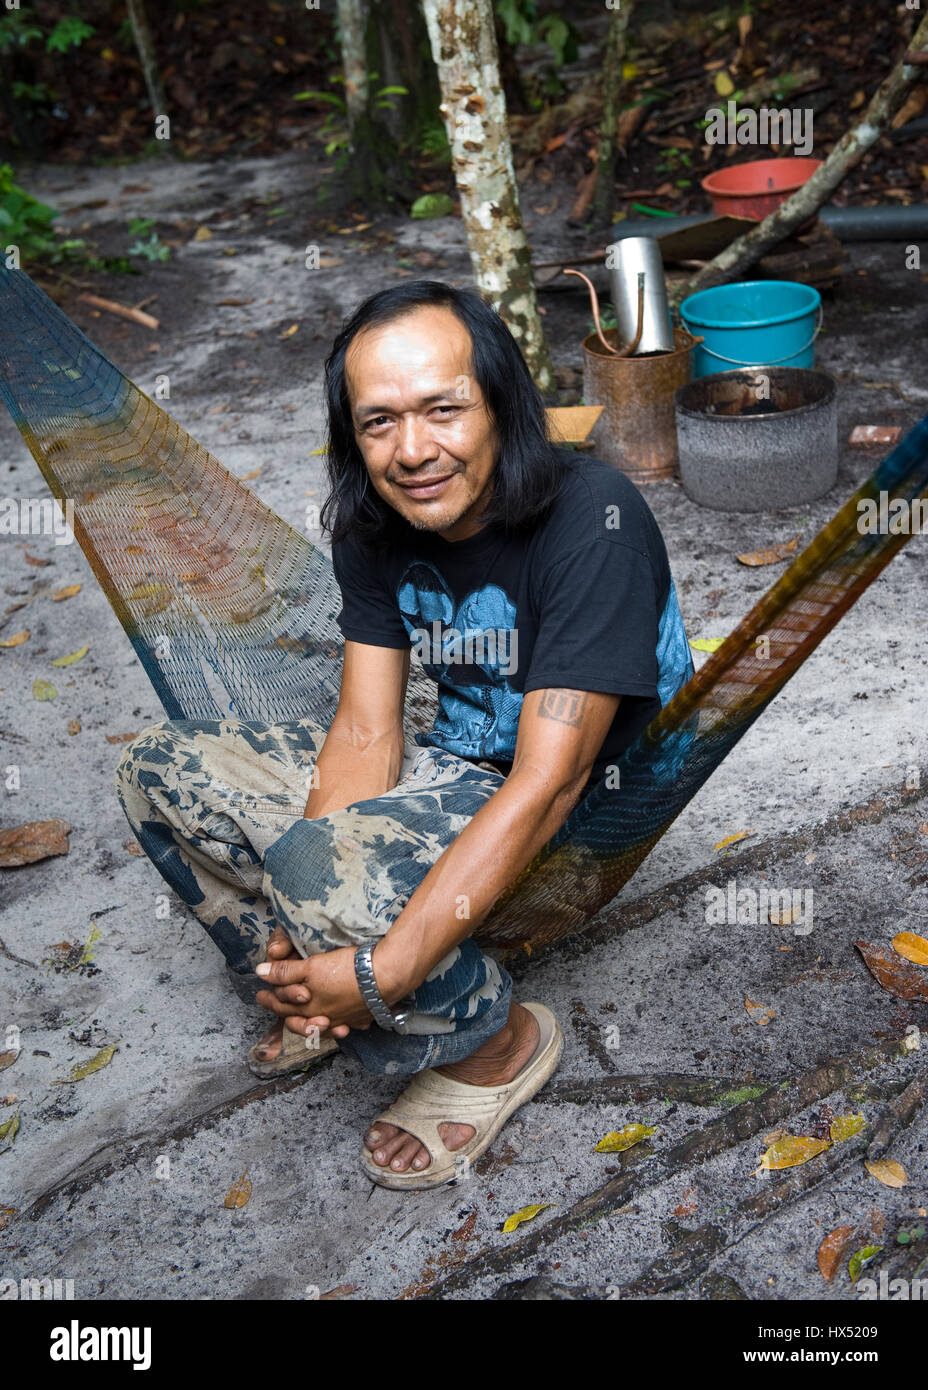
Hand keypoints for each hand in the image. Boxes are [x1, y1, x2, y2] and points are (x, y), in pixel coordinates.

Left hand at [255, 944, 375, 1039]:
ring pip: (322, 1024)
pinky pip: (346, 1023)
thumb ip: (285, 972)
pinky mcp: (361, 1016)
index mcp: (308, 1007)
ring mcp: (344, 1019)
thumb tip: (260, 973)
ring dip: (311, 1023)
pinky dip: (339, 1024)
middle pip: (299, 1017)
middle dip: (284, 1011)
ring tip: (306, 1020)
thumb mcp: (311, 968)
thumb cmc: (347, 971)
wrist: (385, 977)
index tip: (260, 995)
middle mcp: (324, 1017)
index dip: (269, 999)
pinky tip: (341, 1022)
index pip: (282, 1005)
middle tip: (275, 1005)